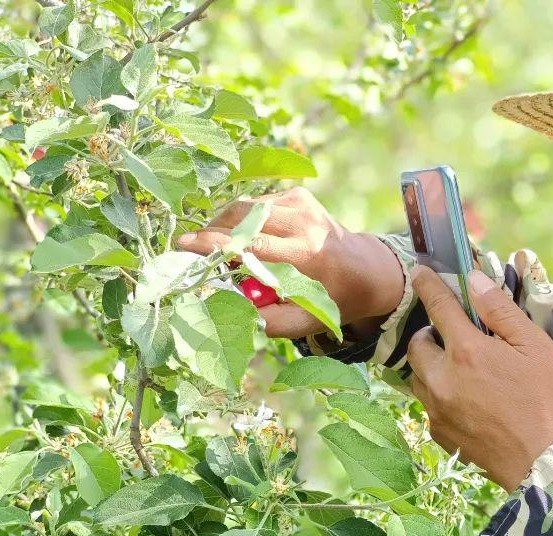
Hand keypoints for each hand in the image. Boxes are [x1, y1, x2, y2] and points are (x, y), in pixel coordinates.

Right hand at [175, 186, 403, 337]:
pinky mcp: (299, 196)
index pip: (251, 244)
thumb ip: (270, 322)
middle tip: (193, 250)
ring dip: (224, 224)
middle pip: (242, 218)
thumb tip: (228, 311)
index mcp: (307, 255)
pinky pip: (258, 204)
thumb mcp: (308, 320)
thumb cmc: (334, 299)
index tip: (184, 244)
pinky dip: (244, 219)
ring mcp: (302, 204)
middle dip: (211, 232)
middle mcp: (304, 224)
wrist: (368, 269)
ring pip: (246, 207)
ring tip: (214, 245)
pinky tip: (246, 236)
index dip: (214, 244)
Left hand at [406, 264, 552, 490]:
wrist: (542, 462)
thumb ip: (501, 312)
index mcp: (467, 351)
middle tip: (456, 338)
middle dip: (431, 334)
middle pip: (418, 344)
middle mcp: (442, 378)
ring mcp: (436, 408)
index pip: (438, 307)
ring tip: (461, 370)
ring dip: (433, 365)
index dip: (427, 285)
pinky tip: (468, 401)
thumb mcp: (535, 347)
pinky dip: (440, 394)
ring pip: (418, 376)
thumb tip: (474, 282)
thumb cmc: (546, 400)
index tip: (418, 272)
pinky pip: (429, 404)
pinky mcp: (438, 432)